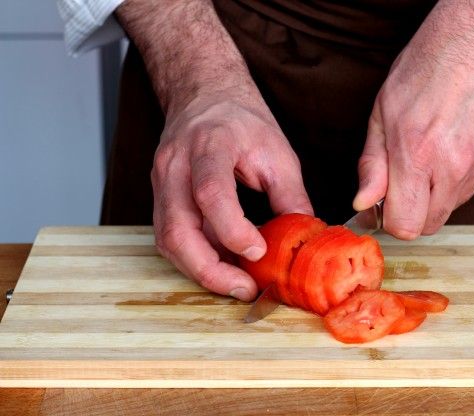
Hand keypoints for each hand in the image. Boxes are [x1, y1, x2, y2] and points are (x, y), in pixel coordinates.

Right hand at [152, 90, 311, 300]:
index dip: (232, 230)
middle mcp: (176, 165)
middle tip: (245, 288)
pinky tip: (222, 265)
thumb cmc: (242, 122)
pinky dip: (195, 258)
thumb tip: (304, 239)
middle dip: (211, 269)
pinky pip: (170, 237)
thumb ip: (290, 196)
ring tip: (237, 284)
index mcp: (210, 145)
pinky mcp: (160, 197)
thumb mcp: (278, 153)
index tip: (258, 252)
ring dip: (201, 270)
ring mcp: (161, 182)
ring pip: (168, 240)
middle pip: (177, 229)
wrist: (204, 96)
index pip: (211, 193)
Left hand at [353, 4, 473, 238]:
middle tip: (407, 179)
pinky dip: (460, 176)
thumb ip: (372, 166)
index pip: (405, 226)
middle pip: (430, 225)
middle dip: (413, 211)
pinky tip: (455, 144)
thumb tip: (363, 204)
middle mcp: (454, 166)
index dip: (391, 220)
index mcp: (417, 155)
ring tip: (434, 153)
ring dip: (437, 193)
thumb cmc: (421, 74)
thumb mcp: (381, 116)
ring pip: (452, 207)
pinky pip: (473, 186)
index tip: (387, 204)